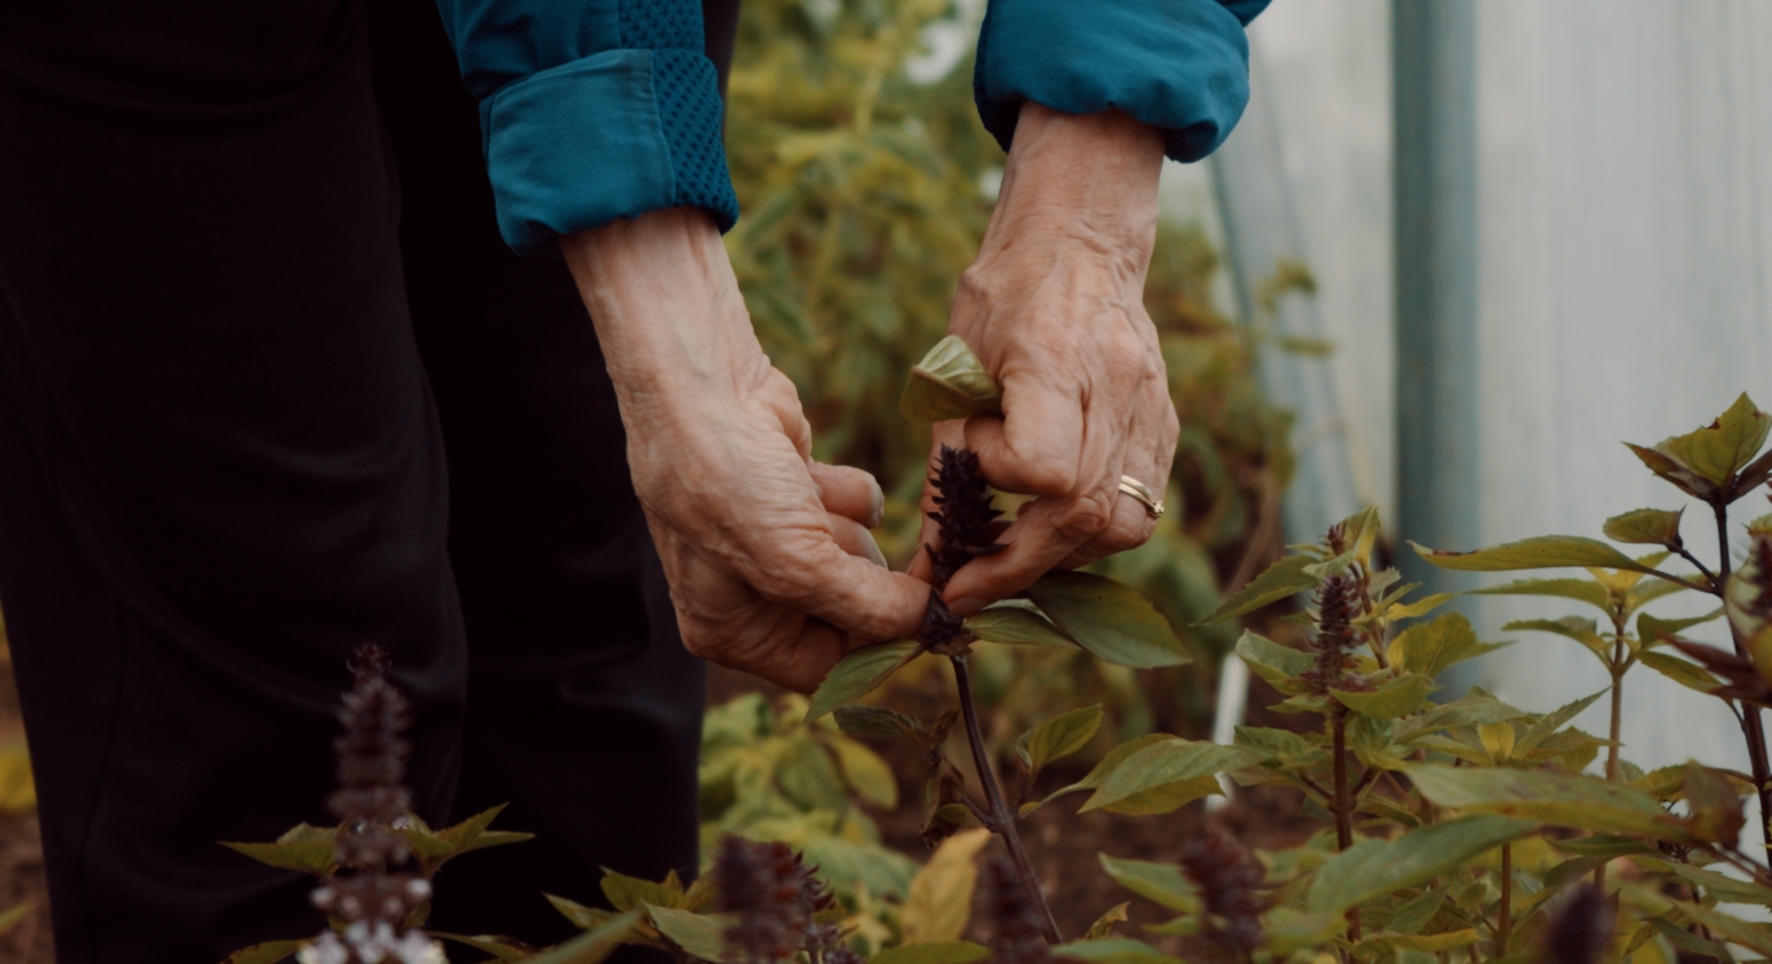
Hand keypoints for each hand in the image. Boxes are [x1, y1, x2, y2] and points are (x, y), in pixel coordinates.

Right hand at [561, 209, 928, 691]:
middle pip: (852, 613)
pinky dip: (848, 492)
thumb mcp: (795, 562)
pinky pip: (858, 512)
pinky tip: (810, 470)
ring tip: (801, 496)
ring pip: (860, 559)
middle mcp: (752, 594)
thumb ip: (866, 606)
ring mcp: (777, 541)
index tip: (923, 616)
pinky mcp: (801, 495)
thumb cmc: (725, 480)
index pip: (827, 666)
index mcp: (731, 630)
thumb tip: (928, 624)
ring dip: (848, 528)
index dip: (876, 644)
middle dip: (858, 573)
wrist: (703, 384)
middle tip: (836, 539)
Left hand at [911, 103, 1178, 613]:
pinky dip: (1094, 532)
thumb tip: (933, 559)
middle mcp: (1117, 390)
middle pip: (1084, 515)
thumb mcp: (955, 367)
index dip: (1002, 479)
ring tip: (1015, 554)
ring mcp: (1151, 411)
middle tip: (969, 585)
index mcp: (1057, 360)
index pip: (1046, 469)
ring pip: (1124, 526)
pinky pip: (1142, 508)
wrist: (1079, 242)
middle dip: (1020, 564)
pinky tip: (1054, 525)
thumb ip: (948, 463)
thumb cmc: (1003, 297)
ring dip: (1064, 555)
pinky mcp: (1166, 427)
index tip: (973, 456)